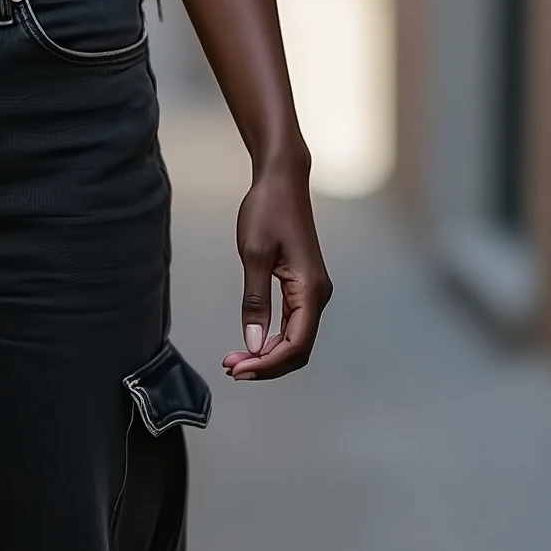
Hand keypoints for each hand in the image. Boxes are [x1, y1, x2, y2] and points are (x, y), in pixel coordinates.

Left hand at [221, 159, 331, 381]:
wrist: (282, 181)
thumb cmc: (269, 210)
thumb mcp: (254, 255)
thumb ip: (255, 302)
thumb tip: (254, 342)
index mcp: (310, 289)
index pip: (295, 344)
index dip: (268, 364)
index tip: (239, 369)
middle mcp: (318, 294)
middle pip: (298, 348)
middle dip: (266, 364)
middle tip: (232, 367)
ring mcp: (313, 291)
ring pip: (296, 339)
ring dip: (268, 354)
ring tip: (237, 359)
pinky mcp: (304, 286)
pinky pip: (293, 324)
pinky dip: (273, 338)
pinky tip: (252, 342)